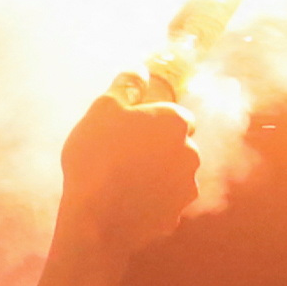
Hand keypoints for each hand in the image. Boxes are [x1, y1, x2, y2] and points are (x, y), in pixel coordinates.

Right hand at [54, 83, 203, 272]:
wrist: (95, 217)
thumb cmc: (97, 156)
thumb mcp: (103, 108)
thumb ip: (126, 84)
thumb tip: (140, 69)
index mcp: (176, 122)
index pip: (178, 115)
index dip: (155, 121)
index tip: (133, 130)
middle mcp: (192, 153)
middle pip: (178, 146)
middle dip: (158, 149)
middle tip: (124, 155)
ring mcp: (186, 188)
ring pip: (174, 175)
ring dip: (157, 175)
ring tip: (123, 180)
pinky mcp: (176, 216)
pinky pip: (164, 202)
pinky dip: (150, 201)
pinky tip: (126, 202)